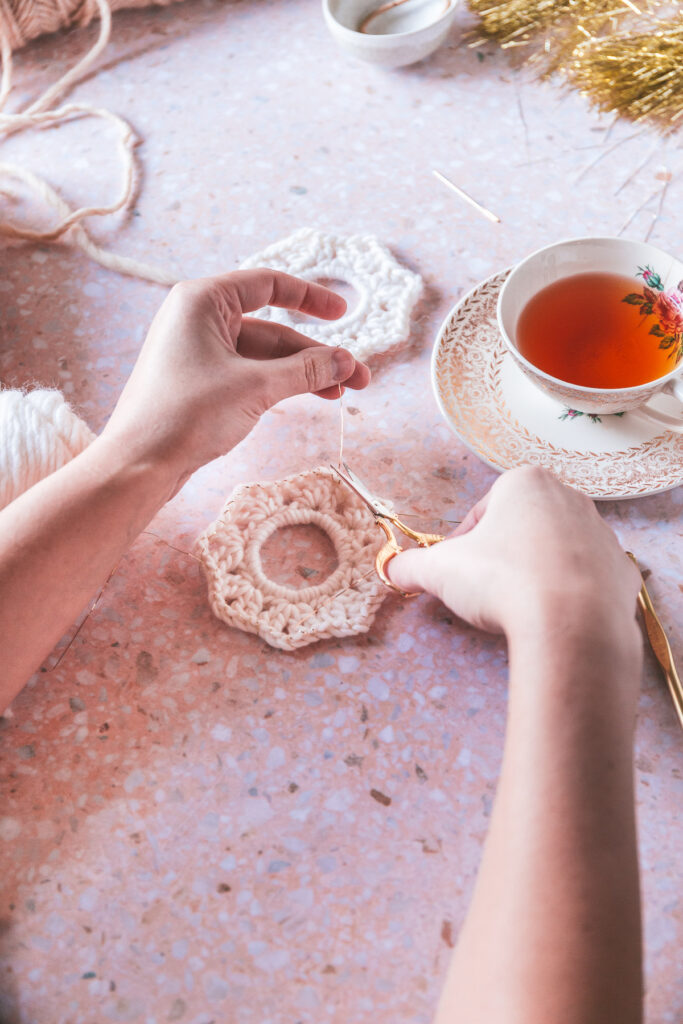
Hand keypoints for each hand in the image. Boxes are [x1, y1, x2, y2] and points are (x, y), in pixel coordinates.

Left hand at [103, 269, 369, 490]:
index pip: (267, 284)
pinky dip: (279, 385)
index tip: (343, 311)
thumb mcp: (256, 387)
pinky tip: (309, 397)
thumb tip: (346, 362)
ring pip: (264, 356)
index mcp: (203, 301)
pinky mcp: (200, 383)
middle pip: (272, 328)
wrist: (138, 464)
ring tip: (342, 393)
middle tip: (356, 376)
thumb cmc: (186, 414)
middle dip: (316, 354)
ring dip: (302, 373)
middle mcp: (198, 320)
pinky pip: (249, 375)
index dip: (310, 297)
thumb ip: (305, 370)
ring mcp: (198, 353)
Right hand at [389, 466, 641, 643]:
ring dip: (535, 573)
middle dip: (502, 555)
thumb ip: (411, 566)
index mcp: (525, 483)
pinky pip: (588, 580)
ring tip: (519, 607)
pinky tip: (553, 618)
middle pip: (523, 527)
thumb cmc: (503, 580)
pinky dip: (569, 596)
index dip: (465, 542)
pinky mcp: (622, 572)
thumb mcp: (440, 571)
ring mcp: (602, 534)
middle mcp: (570, 498)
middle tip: (485, 590)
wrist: (572, 624)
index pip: (483, 509)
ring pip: (557, 551)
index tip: (459, 570)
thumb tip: (391, 569)